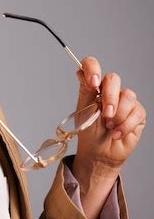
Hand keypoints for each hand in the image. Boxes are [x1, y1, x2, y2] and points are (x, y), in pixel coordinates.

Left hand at [74, 56, 145, 171]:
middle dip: (110, 97)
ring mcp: (124, 101)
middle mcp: (109, 90)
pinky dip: (125, 125)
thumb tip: (80, 71)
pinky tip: (117, 133)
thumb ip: (86, 91)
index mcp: (93, 87)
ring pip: (128, 95)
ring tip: (109, 127)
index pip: (92, 65)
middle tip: (105, 115)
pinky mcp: (137, 113)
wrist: (99, 153)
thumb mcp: (84, 111)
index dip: (93, 68)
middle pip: (113, 79)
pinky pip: (137, 112)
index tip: (93, 81)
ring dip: (118, 115)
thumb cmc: (89, 133)